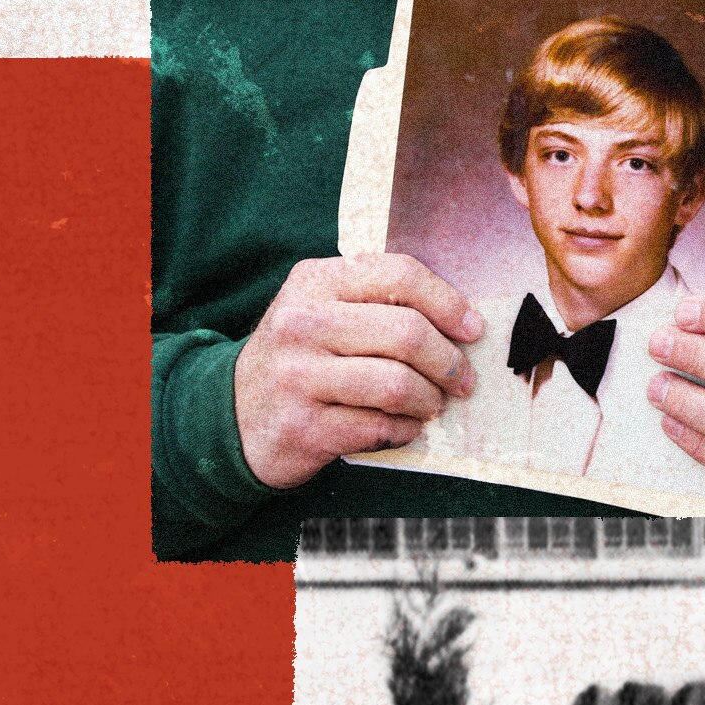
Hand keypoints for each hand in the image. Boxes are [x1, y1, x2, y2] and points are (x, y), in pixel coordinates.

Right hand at [233, 253, 481, 487]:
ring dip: (429, 400)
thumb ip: (377, 301)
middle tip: (463, 381)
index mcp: (315, 282)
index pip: (399, 275)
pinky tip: (404, 427)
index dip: (448, 303)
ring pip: (398, 384)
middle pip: (406, 333)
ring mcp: (299, 376)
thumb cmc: (299, 358)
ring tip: (432, 405)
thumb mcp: (322, 309)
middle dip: (449, 362)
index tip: (473, 330)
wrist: (232, 415)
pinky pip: (380, 427)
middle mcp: (302, 323)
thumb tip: (459, 319)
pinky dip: (405, 430)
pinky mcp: (304, 427)